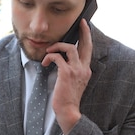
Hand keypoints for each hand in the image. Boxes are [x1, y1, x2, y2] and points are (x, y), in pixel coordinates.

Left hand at [43, 18, 92, 133]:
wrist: (68, 111)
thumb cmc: (68, 99)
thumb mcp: (73, 82)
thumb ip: (72, 71)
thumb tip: (61, 60)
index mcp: (86, 70)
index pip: (88, 50)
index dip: (87, 36)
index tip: (85, 26)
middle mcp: (84, 68)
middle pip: (85, 44)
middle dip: (83, 31)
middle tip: (80, 22)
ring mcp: (76, 70)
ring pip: (69, 47)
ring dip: (57, 46)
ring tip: (49, 51)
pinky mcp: (66, 73)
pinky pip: (57, 57)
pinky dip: (49, 57)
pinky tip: (45, 63)